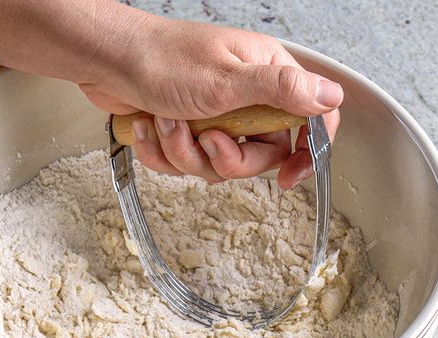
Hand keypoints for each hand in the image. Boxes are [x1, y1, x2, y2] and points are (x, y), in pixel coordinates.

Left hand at [79, 18, 342, 188]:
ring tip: (169, 123)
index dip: (308, 152)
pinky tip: (152, 127)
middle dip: (227, 159)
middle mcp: (244, 97)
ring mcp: (215, 115)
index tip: (289, 177)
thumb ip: (282, 91)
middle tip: (206, 140)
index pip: (310, 117)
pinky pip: (186, 163)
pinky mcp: (187, 130)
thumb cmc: (161, 59)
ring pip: (218, 163)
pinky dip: (164, 152)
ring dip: (186, 153)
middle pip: (261, 154)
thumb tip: (330, 96)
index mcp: (264, 77)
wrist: (106, 60)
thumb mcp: (227, 80)